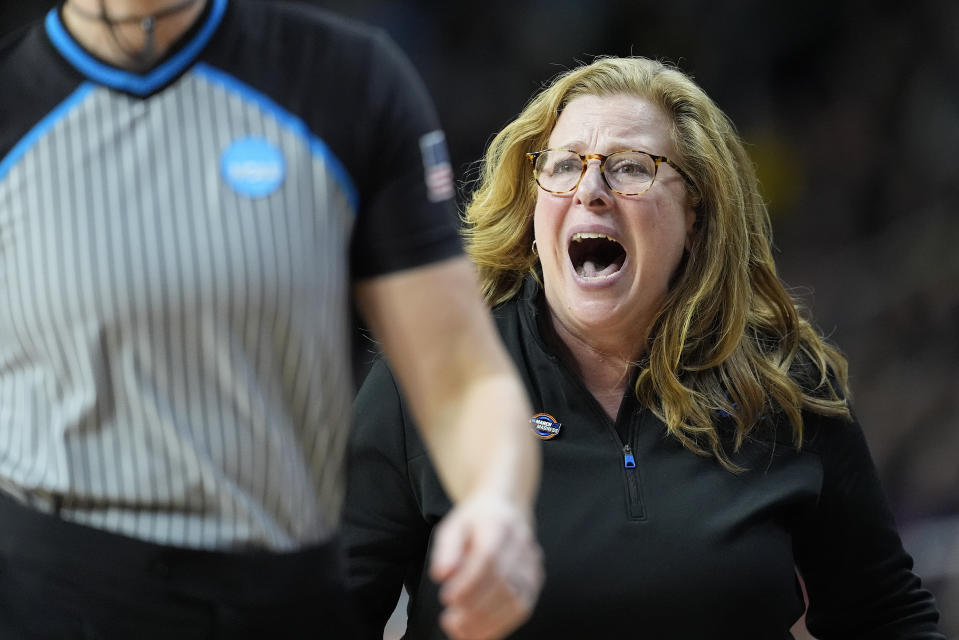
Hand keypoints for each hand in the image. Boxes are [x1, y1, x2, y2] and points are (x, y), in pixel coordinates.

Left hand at [429, 493, 542, 639]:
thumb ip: (447, 549)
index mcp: (498, 525)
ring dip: (488, 621)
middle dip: (475, 607)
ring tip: (462, 632)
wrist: (507, 509)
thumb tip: (441, 575)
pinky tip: (480, 634)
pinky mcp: (536, 581)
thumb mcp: (453, 525)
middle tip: (450, 622)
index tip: (447, 599)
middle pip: (503, 581)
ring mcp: (532, 564)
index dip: (469, 582)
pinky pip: (523, 608)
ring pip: (516, 599)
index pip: (488, 557)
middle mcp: (521, 544)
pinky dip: (501, 625)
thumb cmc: (476, 522)